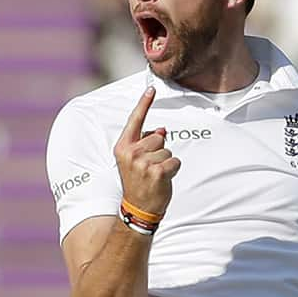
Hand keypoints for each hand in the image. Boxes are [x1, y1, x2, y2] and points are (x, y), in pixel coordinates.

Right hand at [113, 87, 180, 216]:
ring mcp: (143, 163)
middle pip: (158, 137)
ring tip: (154, 175)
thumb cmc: (138, 182)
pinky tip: (162, 180)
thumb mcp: (135, 161)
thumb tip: (162, 130)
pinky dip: (173, 171)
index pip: (135, 120)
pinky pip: (175, 162)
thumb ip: (145, 143)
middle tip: (150, 168)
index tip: (151, 88)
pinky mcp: (157, 172)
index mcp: (122, 147)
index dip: (144, 103)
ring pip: (168, 150)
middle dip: (159, 150)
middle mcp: (131, 152)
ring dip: (166, 162)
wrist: (137, 208)